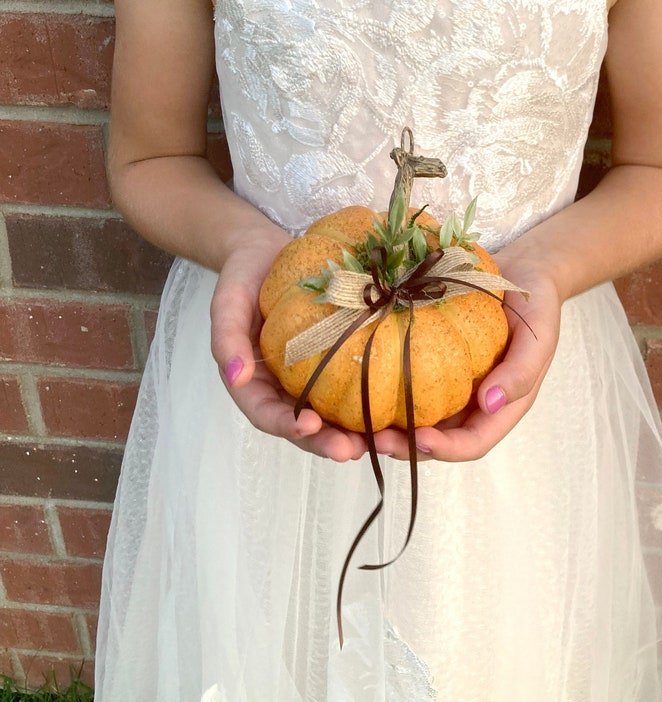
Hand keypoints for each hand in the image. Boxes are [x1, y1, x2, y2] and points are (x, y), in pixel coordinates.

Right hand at [210, 235, 368, 462]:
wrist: (266, 251)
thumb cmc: (243, 275)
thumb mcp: (227, 301)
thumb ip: (226, 338)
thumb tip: (235, 377)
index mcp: (253, 382)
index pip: (267, 414)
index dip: (286, 426)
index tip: (308, 425)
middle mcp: (283, 387)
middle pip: (304, 426)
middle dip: (327, 443)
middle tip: (353, 450)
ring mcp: (310, 377)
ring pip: (332, 415)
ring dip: (355, 433)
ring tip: (381, 442)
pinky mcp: (335, 361)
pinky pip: (352, 385)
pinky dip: (371, 400)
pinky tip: (396, 407)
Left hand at [372, 266, 561, 461]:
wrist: (523, 269)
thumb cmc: (536, 305)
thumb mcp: (539, 337)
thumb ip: (520, 372)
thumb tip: (490, 403)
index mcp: (501, 407)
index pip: (473, 443)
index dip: (447, 449)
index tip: (420, 440)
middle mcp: (472, 403)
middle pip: (437, 439)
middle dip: (406, 447)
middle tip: (374, 440)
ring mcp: (450, 383)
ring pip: (417, 416)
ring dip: (389, 426)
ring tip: (357, 423)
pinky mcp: (431, 359)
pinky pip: (407, 380)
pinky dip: (385, 388)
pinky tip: (360, 380)